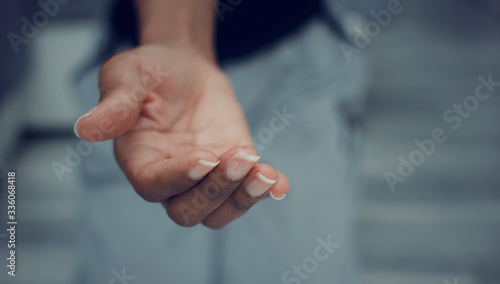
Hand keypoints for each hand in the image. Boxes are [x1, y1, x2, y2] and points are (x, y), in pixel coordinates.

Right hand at [74, 43, 289, 228]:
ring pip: (219, 212)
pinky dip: (265, 191)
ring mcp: (204, 176)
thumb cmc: (151, 71)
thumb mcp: (127, 76)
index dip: (180, 178)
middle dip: (217, 190)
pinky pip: (247, 191)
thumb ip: (115, 104)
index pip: (154, 186)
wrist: (184, 67)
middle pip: (189, 211)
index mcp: (139, 160)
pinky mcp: (231, 166)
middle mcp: (171, 177)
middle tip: (241, 158)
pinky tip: (279, 181)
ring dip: (244, 197)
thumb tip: (85, 128)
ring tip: (264, 173)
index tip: (206, 157)